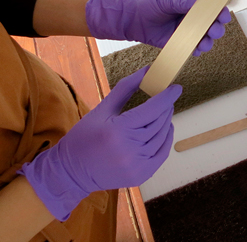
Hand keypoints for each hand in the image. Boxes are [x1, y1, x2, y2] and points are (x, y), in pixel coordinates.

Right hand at [18, 67, 180, 220]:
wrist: (71, 173)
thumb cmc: (84, 137)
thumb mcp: (101, 109)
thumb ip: (125, 89)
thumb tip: (147, 70)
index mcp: (117, 130)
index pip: (151, 109)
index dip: (166, 97)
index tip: (176, 88)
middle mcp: (129, 148)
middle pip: (158, 122)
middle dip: (166, 107)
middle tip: (167, 97)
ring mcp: (136, 164)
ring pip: (162, 136)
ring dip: (166, 121)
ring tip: (164, 111)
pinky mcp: (141, 175)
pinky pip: (162, 153)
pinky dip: (166, 139)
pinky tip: (165, 128)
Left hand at [85, 0, 230, 54]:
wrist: (132, 18)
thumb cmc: (149, 2)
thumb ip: (185, 0)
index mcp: (194, 3)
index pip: (213, 7)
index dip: (221, 12)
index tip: (223, 16)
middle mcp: (194, 17)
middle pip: (213, 24)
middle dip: (216, 29)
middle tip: (214, 31)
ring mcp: (188, 31)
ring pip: (205, 38)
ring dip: (208, 41)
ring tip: (203, 43)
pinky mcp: (180, 43)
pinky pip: (192, 49)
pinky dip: (196, 50)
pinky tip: (194, 50)